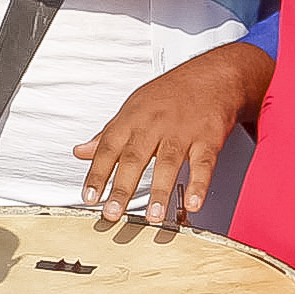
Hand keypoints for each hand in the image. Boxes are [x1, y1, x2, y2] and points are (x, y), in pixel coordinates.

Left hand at [75, 42, 271, 225]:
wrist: (212, 76)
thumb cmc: (170, 94)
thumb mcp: (132, 108)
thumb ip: (108, 134)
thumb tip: (82, 151)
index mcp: (132, 119)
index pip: (108, 148)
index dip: (97, 174)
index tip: (89, 198)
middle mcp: (154, 125)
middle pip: (134, 158)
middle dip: (122, 188)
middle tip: (113, 213)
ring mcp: (182, 132)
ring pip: (168, 163)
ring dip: (159, 192)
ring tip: (152, 217)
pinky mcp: (208, 138)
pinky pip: (204, 164)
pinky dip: (199, 184)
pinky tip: (193, 203)